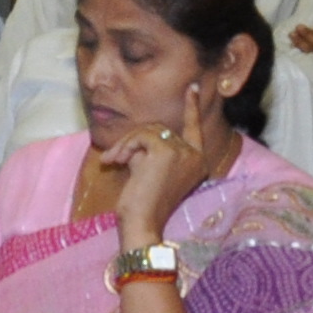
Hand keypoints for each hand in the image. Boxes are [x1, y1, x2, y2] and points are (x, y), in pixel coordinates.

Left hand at [108, 107, 207, 248]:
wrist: (143, 223)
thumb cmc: (143, 205)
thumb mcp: (152, 173)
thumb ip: (153, 152)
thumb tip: (138, 137)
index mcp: (197, 162)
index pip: (194, 129)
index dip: (191, 108)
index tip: (190, 88)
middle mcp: (196, 155)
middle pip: (160, 128)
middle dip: (134, 140)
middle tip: (114, 158)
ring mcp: (183, 152)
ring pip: (149, 130)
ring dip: (126, 144)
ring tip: (115, 162)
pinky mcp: (167, 151)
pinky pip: (141, 136)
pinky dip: (126, 147)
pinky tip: (119, 163)